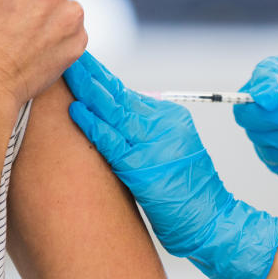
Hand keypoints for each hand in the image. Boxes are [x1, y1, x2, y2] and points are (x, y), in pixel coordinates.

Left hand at [64, 53, 277, 278]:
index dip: (101, 78)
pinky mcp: (143, 167)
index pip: (126, 93)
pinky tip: (76, 110)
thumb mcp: (170, 152)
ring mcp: (154, 145)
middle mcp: (164, 125)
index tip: (80, 64)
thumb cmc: (187, 194)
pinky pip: (112, 142)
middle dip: (91, 75)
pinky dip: (93, 125)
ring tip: (67, 73)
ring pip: (114, 111)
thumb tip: (111, 120)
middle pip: (119, 95)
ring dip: (88, 91)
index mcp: (170, 118)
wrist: (210, 221)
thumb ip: (145, 133)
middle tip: (68, 57)